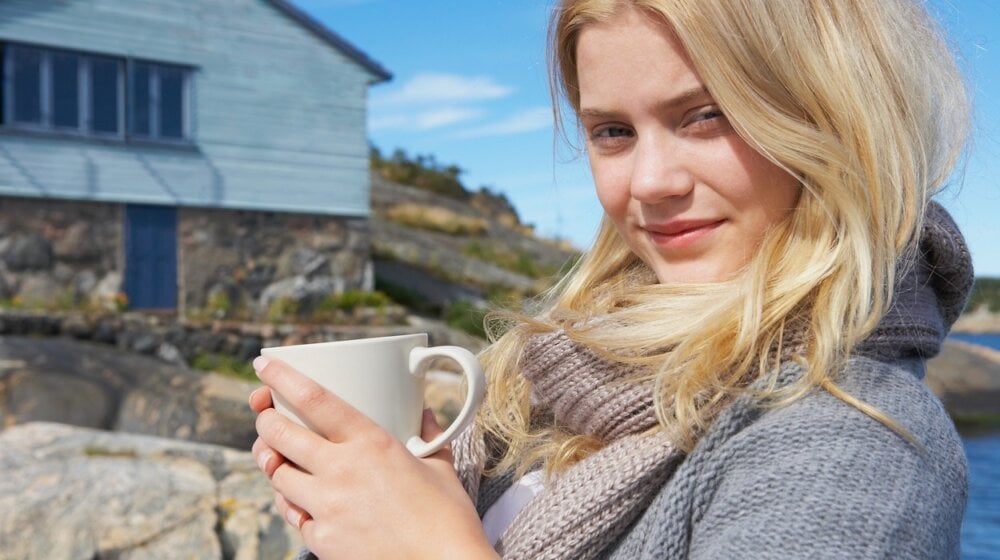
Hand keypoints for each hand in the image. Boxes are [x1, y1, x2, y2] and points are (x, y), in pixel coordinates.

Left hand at [249, 357, 496, 559]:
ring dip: (271, 461)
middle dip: (264, 419)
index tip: (264, 364)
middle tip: (266, 414)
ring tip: (276, 456)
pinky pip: (292, 514)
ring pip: (275, 474)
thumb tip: (425, 416)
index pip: (311, 398)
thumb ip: (427, 436)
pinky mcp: (321, 540)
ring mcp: (325, 507)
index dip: (280, 377)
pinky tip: (299, 498)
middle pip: (278, 433)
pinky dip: (291, 502)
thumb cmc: (448, 518)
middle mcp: (340, 470)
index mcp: (370, 442)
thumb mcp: (440, 466)